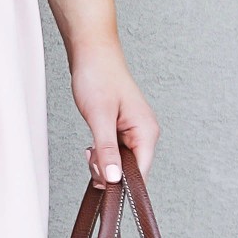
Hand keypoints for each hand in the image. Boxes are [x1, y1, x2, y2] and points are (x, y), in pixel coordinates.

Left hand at [68, 46, 156, 187]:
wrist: (92, 53)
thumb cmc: (98, 78)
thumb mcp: (99, 118)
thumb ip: (107, 151)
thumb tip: (113, 180)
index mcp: (147, 132)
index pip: (141, 174)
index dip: (121, 183)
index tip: (101, 181)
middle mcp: (144, 134)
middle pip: (130, 171)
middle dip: (108, 171)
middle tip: (90, 155)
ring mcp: (134, 132)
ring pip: (119, 164)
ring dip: (102, 162)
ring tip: (90, 147)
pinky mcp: (122, 130)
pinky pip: (114, 153)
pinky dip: (101, 153)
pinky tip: (92, 145)